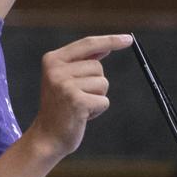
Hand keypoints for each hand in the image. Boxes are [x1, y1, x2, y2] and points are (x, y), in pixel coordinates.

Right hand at [27, 34, 132, 159]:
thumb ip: (83, 62)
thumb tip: (107, 47)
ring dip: (96, 97)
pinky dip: (98, 110)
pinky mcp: (77, 102)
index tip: (129, 39)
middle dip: (95, 84)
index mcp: (52, 59)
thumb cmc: (60, 107)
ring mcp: (65, 85)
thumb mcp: (66, 79)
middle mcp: (56, 70)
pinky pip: (104, 101)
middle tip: (77, 97)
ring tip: (79, 106)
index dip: (110, 40)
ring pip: (103, 84)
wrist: (47, 137)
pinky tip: (82, 116)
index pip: (88, 44)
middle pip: (98, 67)